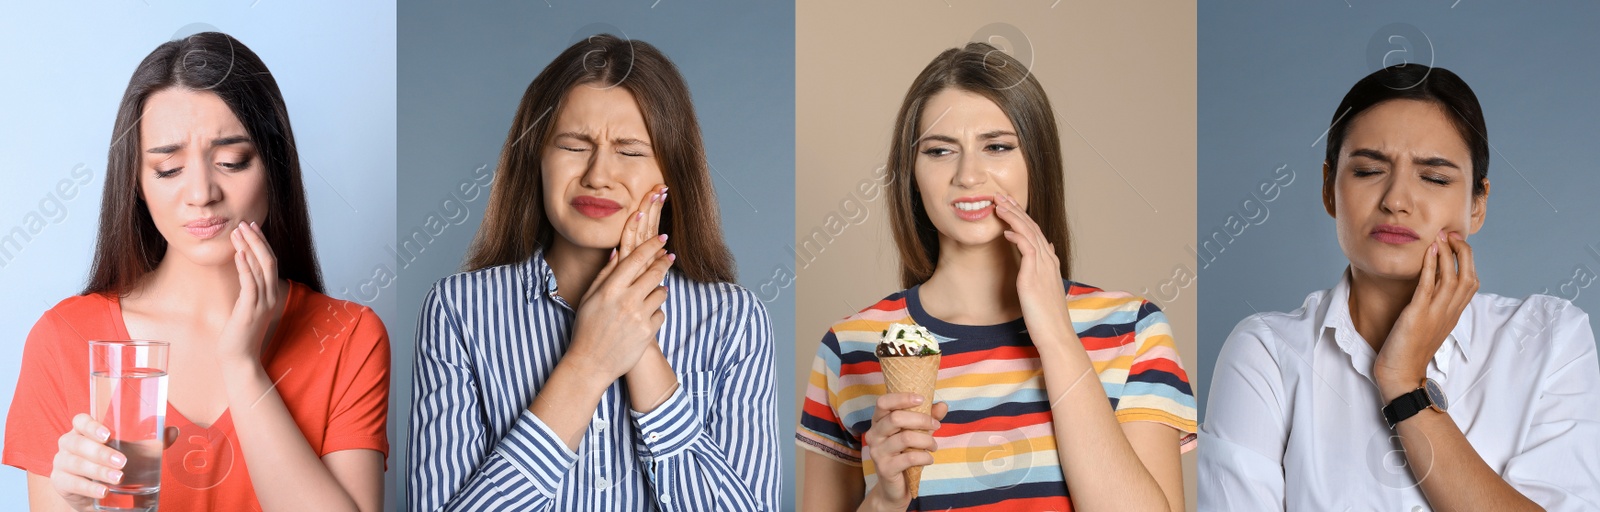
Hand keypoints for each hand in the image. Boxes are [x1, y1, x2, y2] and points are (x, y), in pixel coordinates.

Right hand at [50, 414, 177, 510]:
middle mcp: (69, 443)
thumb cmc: (114, 464)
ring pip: (74, 463)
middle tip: (123, 462)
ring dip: (98, 471)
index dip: (91, 426)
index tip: (108, 435)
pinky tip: (103, 492)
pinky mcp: (60, 481)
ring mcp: (61, 462)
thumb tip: (173, 431)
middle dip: (100, 453)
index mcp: (84, 430)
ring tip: (119, 479)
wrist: (99, 492)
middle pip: (77, 442)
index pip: (80, 420)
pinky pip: (70, 483)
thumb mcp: (133, 452)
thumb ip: (153, 442)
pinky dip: (88, 487)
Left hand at [219, 221, 278, 366]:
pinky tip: (239, 254)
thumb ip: (248, 292)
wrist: (240, 358)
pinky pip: (250, 284)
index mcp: (270, 294)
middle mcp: (270, 296)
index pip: (270, 262)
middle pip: (268, 260)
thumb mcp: (246, 308)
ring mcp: (262, 303)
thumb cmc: (239, 335)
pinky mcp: (250, 310)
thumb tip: (242, 275)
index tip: (252, 227)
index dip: (262, 243)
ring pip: (261, 268)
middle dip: (256, 239)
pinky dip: (245, 267)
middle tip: (244, 223)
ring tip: (238, 232)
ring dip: (249, 247)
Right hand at [567, 187, 673, 380]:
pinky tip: (643, 319)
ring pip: (662, 293)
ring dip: (659, 291)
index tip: (662, 238)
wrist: (591, 364)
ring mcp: (639, 317)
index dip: (651, 245)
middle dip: (664, 262)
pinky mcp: (649, 333)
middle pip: (655, 272)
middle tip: (669, 257)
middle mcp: (626, 301)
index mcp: (610, 289)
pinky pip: (661, 314)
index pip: (636, 259)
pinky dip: (655, 314)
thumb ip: (604, 275)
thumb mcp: (588, 299)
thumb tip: (617, 252)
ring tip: (649, 296)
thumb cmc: (586, 329)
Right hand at [862, 393, 948, 508]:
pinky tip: (929, 459)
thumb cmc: (905, 455)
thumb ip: (928, 418)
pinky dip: (925, 457)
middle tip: (936, 426)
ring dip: (927, 441)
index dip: (902, 398)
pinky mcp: (885, 468)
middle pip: (895, 418)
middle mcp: (874, 434)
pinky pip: (910, 458)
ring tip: (934, 446)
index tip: (922, 399)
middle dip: (922, 420)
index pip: (883, 402)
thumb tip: (943, 405)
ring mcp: (877, 452)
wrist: (895, 487)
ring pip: (905, 438)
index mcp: (878, 421)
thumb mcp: (917, 433)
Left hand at [993, 194, 1076, 346]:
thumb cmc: (1048, 316)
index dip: (1021, 216)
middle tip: (1000, 195)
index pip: (1035, 232)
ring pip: (1029, 234)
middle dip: (1015, 210)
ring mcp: (1042, 268)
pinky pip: (1027, 250)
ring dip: (1014, 217)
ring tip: (999, 205)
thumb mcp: (1047, 287)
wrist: (1056, 335)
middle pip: (1031, 227)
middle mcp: (1048, 262)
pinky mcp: (1034, 277)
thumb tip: (1046, 248)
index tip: (1008, 205)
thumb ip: (1045, 267)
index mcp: (1049, 263)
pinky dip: (1017, 237)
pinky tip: (1005, 230)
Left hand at [1375, 231, 1477, 397]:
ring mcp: (1435, 313)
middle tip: (1451, 233)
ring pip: (1451, 278)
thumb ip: (1435, 306)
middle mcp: (1449, 312)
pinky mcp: (1418, 315)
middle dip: (1462, 251)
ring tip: (1440, 235)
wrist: (1401, 373)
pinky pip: (1428, 287)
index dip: (1466, 259)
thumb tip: (1432, 288)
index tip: (1456, 242)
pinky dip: (1430, 267)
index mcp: (1453, 314)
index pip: (1471, 281)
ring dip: (1447, 254)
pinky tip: (1429, 252)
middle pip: (1467, 275)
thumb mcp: (1429, 324)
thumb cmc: (1410, 349)